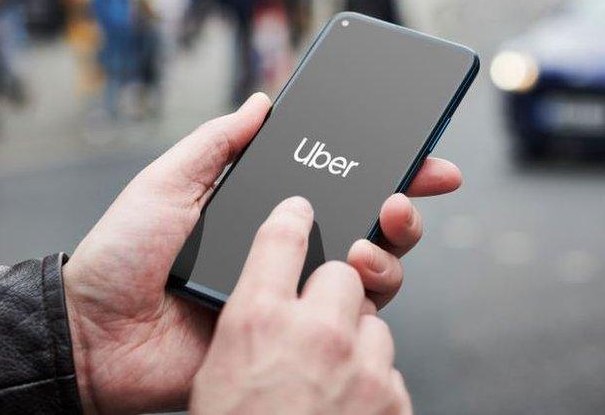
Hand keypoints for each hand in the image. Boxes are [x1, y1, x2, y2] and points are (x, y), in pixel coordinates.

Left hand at [63, 93, 460, 412]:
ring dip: (390, 250)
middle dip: (404, 206)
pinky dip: (365, 300)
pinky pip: (346, 321)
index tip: (422, 156)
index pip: (334, 185)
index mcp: (261, 212)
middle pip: (366, 226)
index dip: (382, 169)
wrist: (95, 334)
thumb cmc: (122, 255)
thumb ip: (217, 143)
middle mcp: (285, 251)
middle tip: (410, 193)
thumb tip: (263, 101)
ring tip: (371, 237)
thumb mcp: (167, 184)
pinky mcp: (288, 336)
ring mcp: (290, 295)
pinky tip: (356, 279)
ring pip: (369, 273)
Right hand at [191, 196, 410, 413]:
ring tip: (326, 371)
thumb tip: (264, 300)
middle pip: (345, 273)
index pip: (282, 238)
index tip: (300, 209)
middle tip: (317, 318)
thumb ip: (242, 322)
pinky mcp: (392, 402)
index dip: (293, 217)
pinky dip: (370, 382)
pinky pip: (389, 371)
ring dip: (355, 341)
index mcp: (260, 322)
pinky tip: (344, 397)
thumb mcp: (212, 373)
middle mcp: (316, 335)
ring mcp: (362, 369)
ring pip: (374, 323)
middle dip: (337, 288)